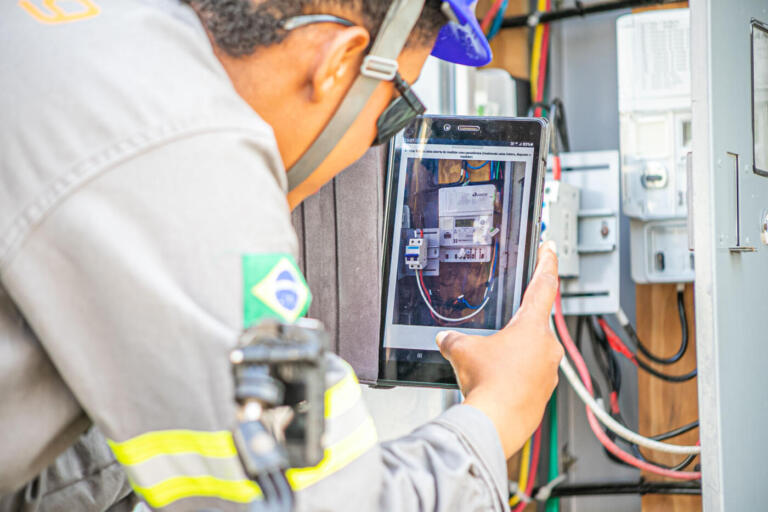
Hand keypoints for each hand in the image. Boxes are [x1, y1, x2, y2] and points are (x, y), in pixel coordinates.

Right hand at [436, 241, 562, 457]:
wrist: (496, 423)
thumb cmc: (488, 385)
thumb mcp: (462, 351)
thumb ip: (452, 339)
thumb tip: (444, 339)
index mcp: (531, 326)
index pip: (544, 283)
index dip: (546, 261)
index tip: (550, 248)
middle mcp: (547, 346)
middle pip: (535, 323)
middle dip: (516, 324)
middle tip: (499, 328)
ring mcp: (549, 371)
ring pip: (532, 352)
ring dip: (514, 353)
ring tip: (491, 364)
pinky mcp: (544, 392)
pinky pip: (531, 375)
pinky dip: (515, 375)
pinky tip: (496, 382)